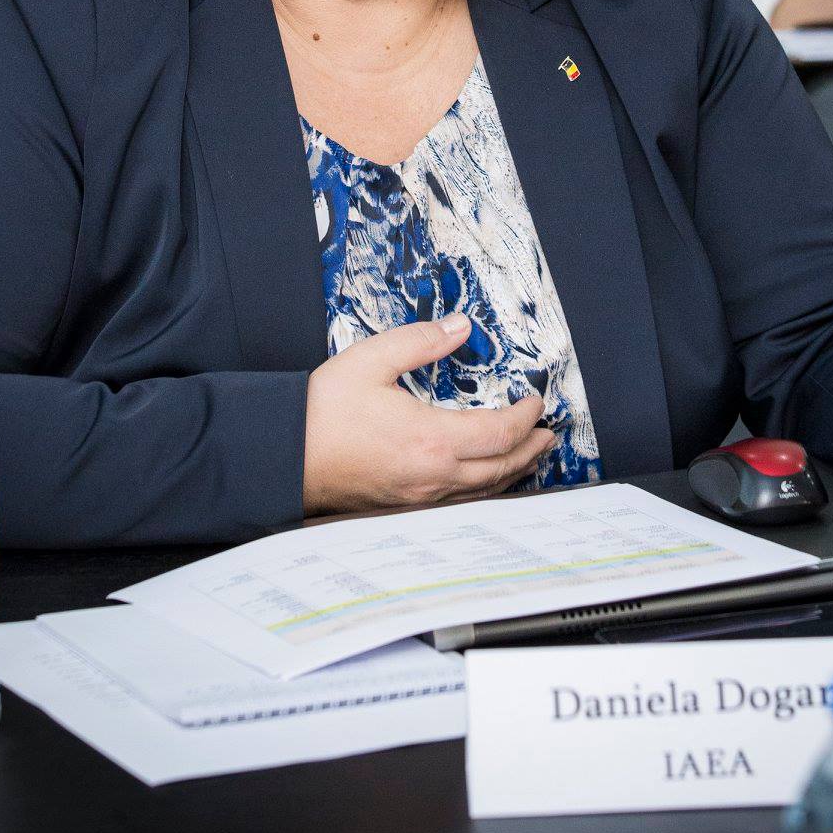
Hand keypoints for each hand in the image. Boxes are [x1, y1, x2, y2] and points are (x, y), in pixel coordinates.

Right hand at [301, 313, 555, 515]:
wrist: (284, 455)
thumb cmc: (322, 412)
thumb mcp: (373, 359)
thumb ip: (422, 341)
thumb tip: (461, 327)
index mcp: (431, 439)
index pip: (499, 432)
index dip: (525, 417)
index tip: (536, 401)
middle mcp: (433, 475)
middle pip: (501, 468)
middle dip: (530, 449)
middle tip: (548, 434)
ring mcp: (420, 496)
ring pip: (483, 490)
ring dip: (512, 471)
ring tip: (528, 456)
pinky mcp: (404, 505)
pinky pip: (460, 501)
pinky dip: (485, 487)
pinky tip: (483, 479)